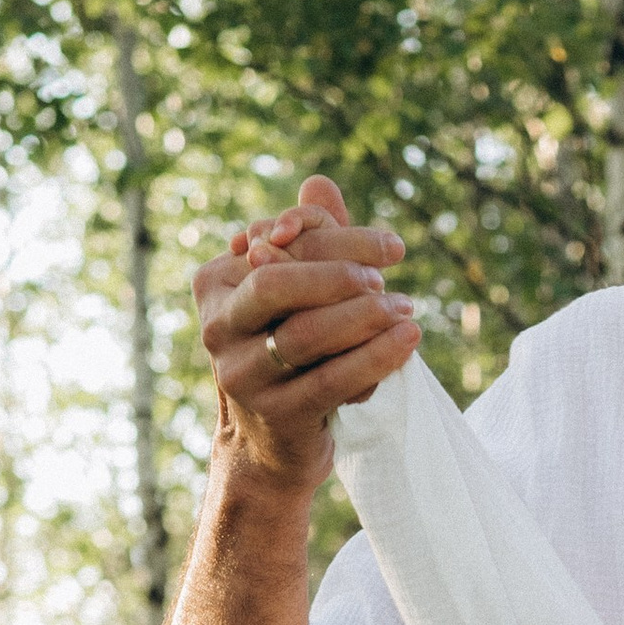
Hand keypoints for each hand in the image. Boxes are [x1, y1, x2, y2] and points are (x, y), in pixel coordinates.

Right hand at [193, 173, 422, 497]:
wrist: (272, 442)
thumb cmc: (291, 353)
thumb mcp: (298, 295)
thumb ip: (310, 240)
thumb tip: (320, 182)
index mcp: (216, 282)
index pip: (274, 241)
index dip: (336, 236)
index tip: (394, 247)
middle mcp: (217, 325)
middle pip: (277, 281)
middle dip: (339, 272)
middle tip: (388, 277)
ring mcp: (241, 373)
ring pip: (306, 333)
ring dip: (365, 317)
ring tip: (407, 310)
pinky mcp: (275, 413)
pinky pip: (330, 380)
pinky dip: (374, 358)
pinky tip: (408, 342)